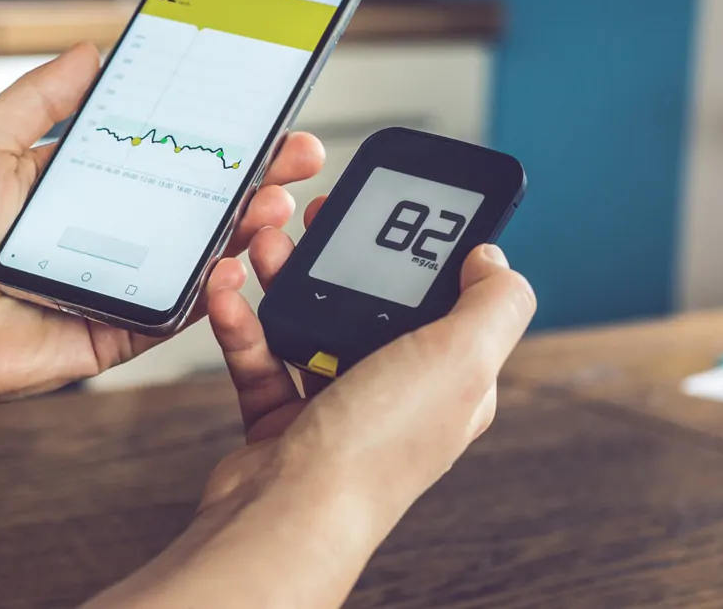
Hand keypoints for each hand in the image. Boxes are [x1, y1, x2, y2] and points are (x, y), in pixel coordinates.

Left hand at [0, 44, 326, 476]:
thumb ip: (40, 97)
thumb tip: (94, 50)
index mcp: (80, 181)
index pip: (162, 146)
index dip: (211, 128)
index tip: (255, 105)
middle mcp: (109, 229)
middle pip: (198, 197)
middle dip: (255, 173)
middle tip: (298, 151)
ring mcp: (121, 281)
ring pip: (203, 252)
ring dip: (249, 224)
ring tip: (278, 197)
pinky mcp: (122, 330)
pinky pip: (181, 310)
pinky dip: (216, 287)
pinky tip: (237, 257)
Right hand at [88, 200, 536, 607]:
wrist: (284, 514)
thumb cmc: (374, 449)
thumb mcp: (462, 360)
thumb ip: (493, 304)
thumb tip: (493, 259)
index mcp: (450, 382)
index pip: (448, 301)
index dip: (423, 251)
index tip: (393, 207)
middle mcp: (396, 395)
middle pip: (370, 303)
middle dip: (339, 256)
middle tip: (313, 214)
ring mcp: (336, 407)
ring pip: (310, 321)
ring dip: (283, 278)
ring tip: (260, 244)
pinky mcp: (280, 419)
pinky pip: (259, 354)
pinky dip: (241, 321)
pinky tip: (229, 294)